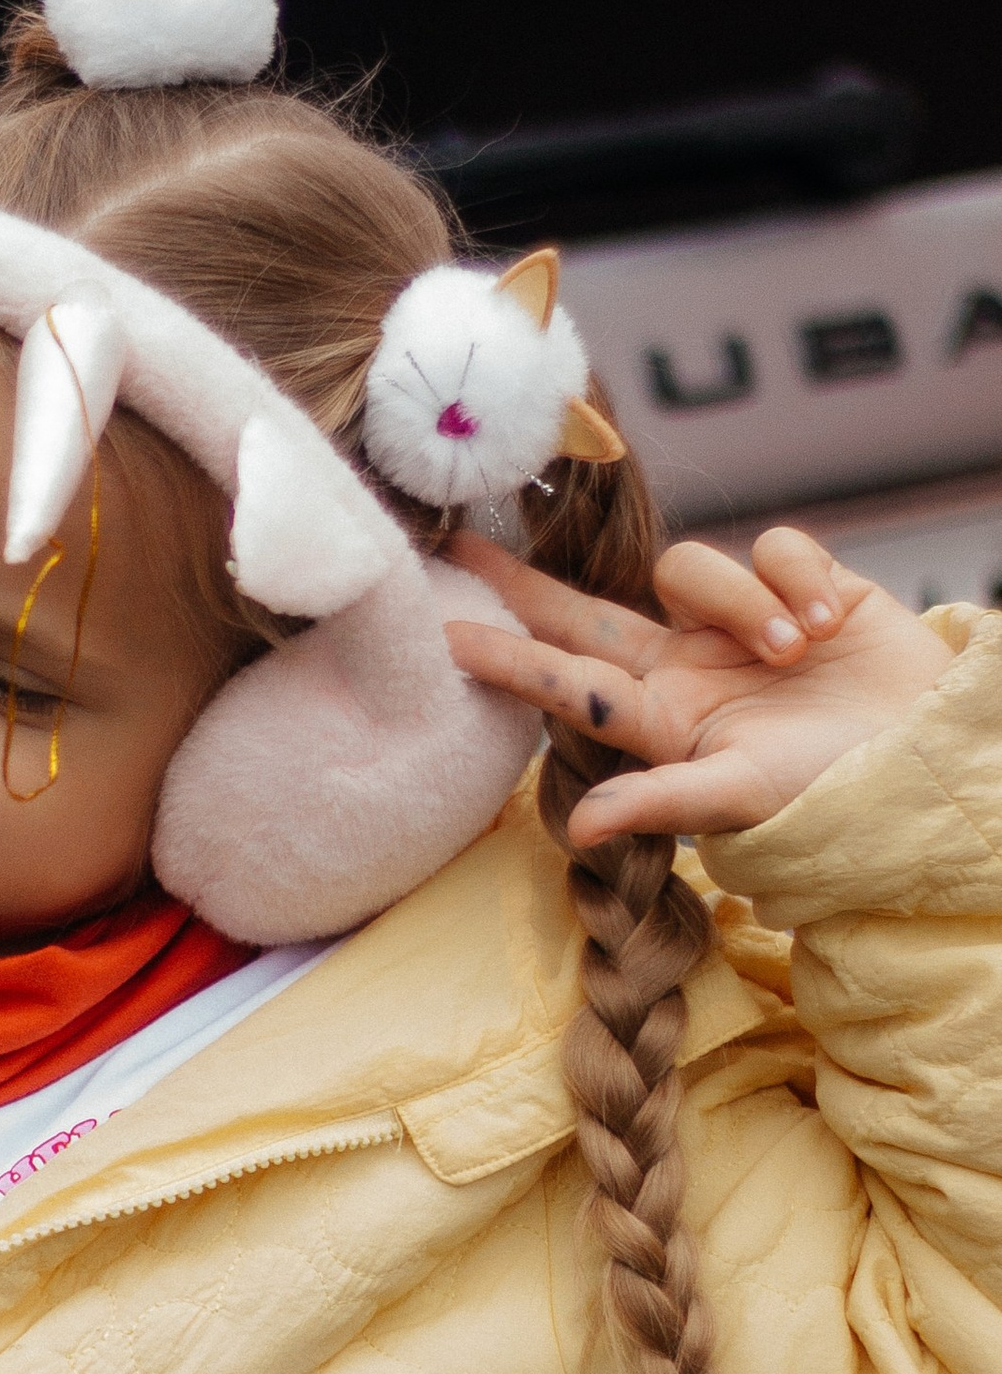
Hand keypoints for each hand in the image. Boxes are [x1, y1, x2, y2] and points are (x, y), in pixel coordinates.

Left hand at [444, 525, 950, 846]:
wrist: (930, 755)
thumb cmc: (833, 790)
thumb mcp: (743, 797)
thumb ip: (662, 800)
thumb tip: (581, 830)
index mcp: (663, 719)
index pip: (568, 682)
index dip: (508, 657)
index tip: (442, 635)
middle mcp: (686, 666)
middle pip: (587, 610)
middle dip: (527, 582)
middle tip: (460, 542)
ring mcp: (737, 623)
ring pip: (695, 569)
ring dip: (747, 603)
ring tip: (801, 652)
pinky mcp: (799, 581)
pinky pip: (774, 545)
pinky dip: (802, 579)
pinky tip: (835, 622)